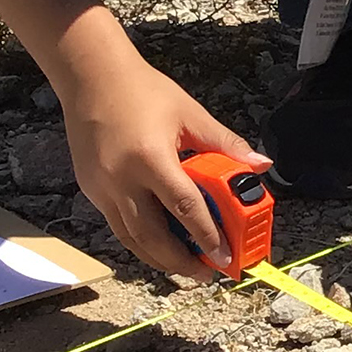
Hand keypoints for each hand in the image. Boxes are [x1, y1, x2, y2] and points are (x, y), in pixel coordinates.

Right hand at [64, 56, 268, 280]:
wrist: (91, 77)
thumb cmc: (144, 91)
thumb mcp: (191, 114)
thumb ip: (225, 145)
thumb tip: (260, 166)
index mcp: (150, 158)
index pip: (184, 208)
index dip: (206, 236)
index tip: (225, 256)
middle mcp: (121, 180)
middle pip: (152, 237)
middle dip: (181, 262)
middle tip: (207, 273)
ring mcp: (101, 188)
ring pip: (131, 240)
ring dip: (159, 259)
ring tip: (186, 268)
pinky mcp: (90, 190)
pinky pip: (118, 226)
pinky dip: (140, 242)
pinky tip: (161, 245)